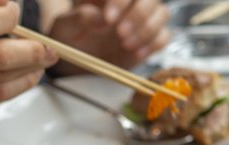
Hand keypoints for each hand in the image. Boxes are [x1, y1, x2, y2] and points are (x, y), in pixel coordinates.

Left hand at [48, 0, 170, 68]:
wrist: (79, 56)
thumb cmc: (70, 36)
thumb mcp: (64, 28)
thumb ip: (78, 19)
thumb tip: (98, 18)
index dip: (120, 0)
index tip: (109, 18)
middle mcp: (129, 0)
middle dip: (137, 15)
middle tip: (120, 34)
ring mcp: (143, 17)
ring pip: (161, 13)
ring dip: (147, 29)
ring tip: (126, 45)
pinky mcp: (151, 37)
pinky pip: (164, 35)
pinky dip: (153, 44)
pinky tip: (136, 53)